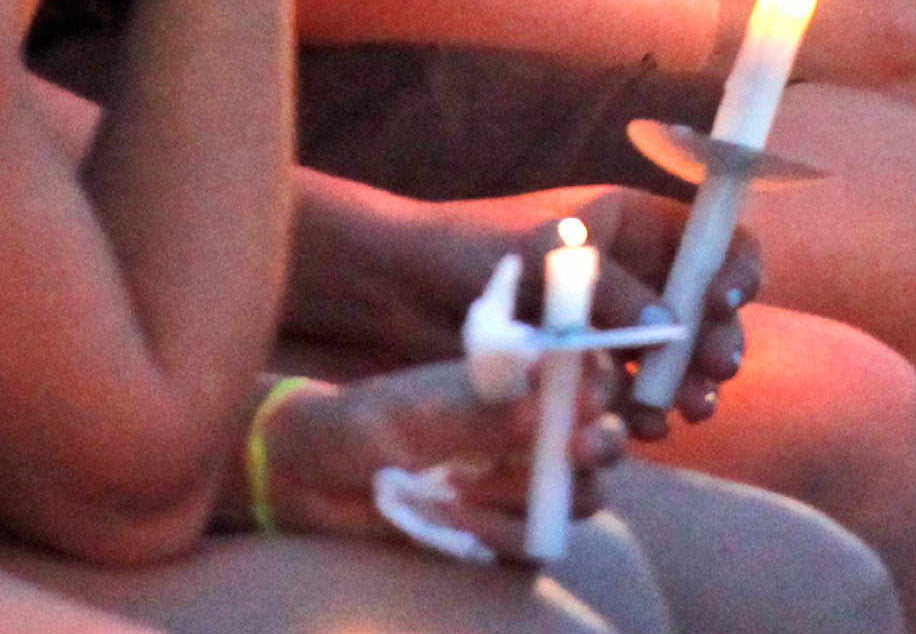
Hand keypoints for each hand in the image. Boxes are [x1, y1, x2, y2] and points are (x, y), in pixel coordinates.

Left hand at [260, 360, 621, 548]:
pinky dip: (506, 537)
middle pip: (602, 439)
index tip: (590, 395)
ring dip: (539, 496)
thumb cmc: (362, 425)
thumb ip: (481, 415)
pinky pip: (535, 544)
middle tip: (578, 450)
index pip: (585, 372)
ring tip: (473, 493)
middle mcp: (527, 431)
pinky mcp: (500, 534)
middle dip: (599, 444)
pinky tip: (460, 524)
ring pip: (579, 497)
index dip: (600, 381)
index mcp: (515, 381)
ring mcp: (517, 485)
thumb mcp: (418, 413)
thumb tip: (544, 407)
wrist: (314, 485)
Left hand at [282, 185, 757, 434]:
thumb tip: (671, 325)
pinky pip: (635, 402)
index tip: (725, 299)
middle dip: (718, 342)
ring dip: (690, 388)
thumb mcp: (548, 254)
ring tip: (685, 410)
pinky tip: (640, 429)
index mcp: (636, 226)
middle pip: (708, 311)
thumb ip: (611, 288)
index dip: (733, 267)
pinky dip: (645, 416)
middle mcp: (636, 278)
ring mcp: (615, 333)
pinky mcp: (588, 382)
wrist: (402, 298)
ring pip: (678, 365)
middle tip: (713, 373)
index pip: (713, 239)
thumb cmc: (474, 250)